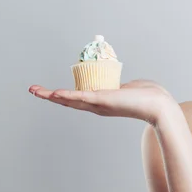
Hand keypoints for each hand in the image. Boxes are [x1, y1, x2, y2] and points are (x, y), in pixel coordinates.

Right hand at [28, 80, 176, 124]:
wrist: (159, 104)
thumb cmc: (149, 96)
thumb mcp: (130, 88)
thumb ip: (123, 87)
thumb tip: (123, 84)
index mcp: (102, 103)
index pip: (78, 99)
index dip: (62, 96)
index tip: (49, 91)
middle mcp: (98, 106)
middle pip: (68, 102)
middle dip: (50, 96)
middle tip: (33, 90)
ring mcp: (99, 104)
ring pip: (71, 100)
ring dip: (52, 96)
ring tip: (36, 91)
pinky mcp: (104, 100)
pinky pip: (82, 97)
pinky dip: (68, 96)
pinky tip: (55, 94)